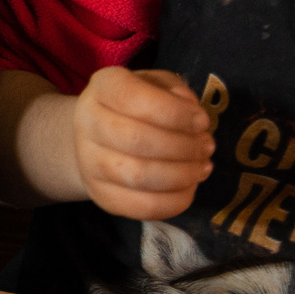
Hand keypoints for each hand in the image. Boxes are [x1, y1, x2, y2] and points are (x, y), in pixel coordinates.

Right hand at [76, 66, 214, 220]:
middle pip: (137, 140)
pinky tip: (188, 187)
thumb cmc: (139, 107)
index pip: (134, 98)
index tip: (202, 121)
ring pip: (139, 176)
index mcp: (103, 87)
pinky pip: (142, 207)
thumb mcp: (159, 86)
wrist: (100, 138)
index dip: (176, 113)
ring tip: (201, 167)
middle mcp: (87, 121)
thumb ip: (177, 92)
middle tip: (207, 147)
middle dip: (184, 147)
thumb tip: (191, 115)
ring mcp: (89, 161)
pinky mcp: (100, 195)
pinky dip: (175, 201)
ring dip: (183, 174)